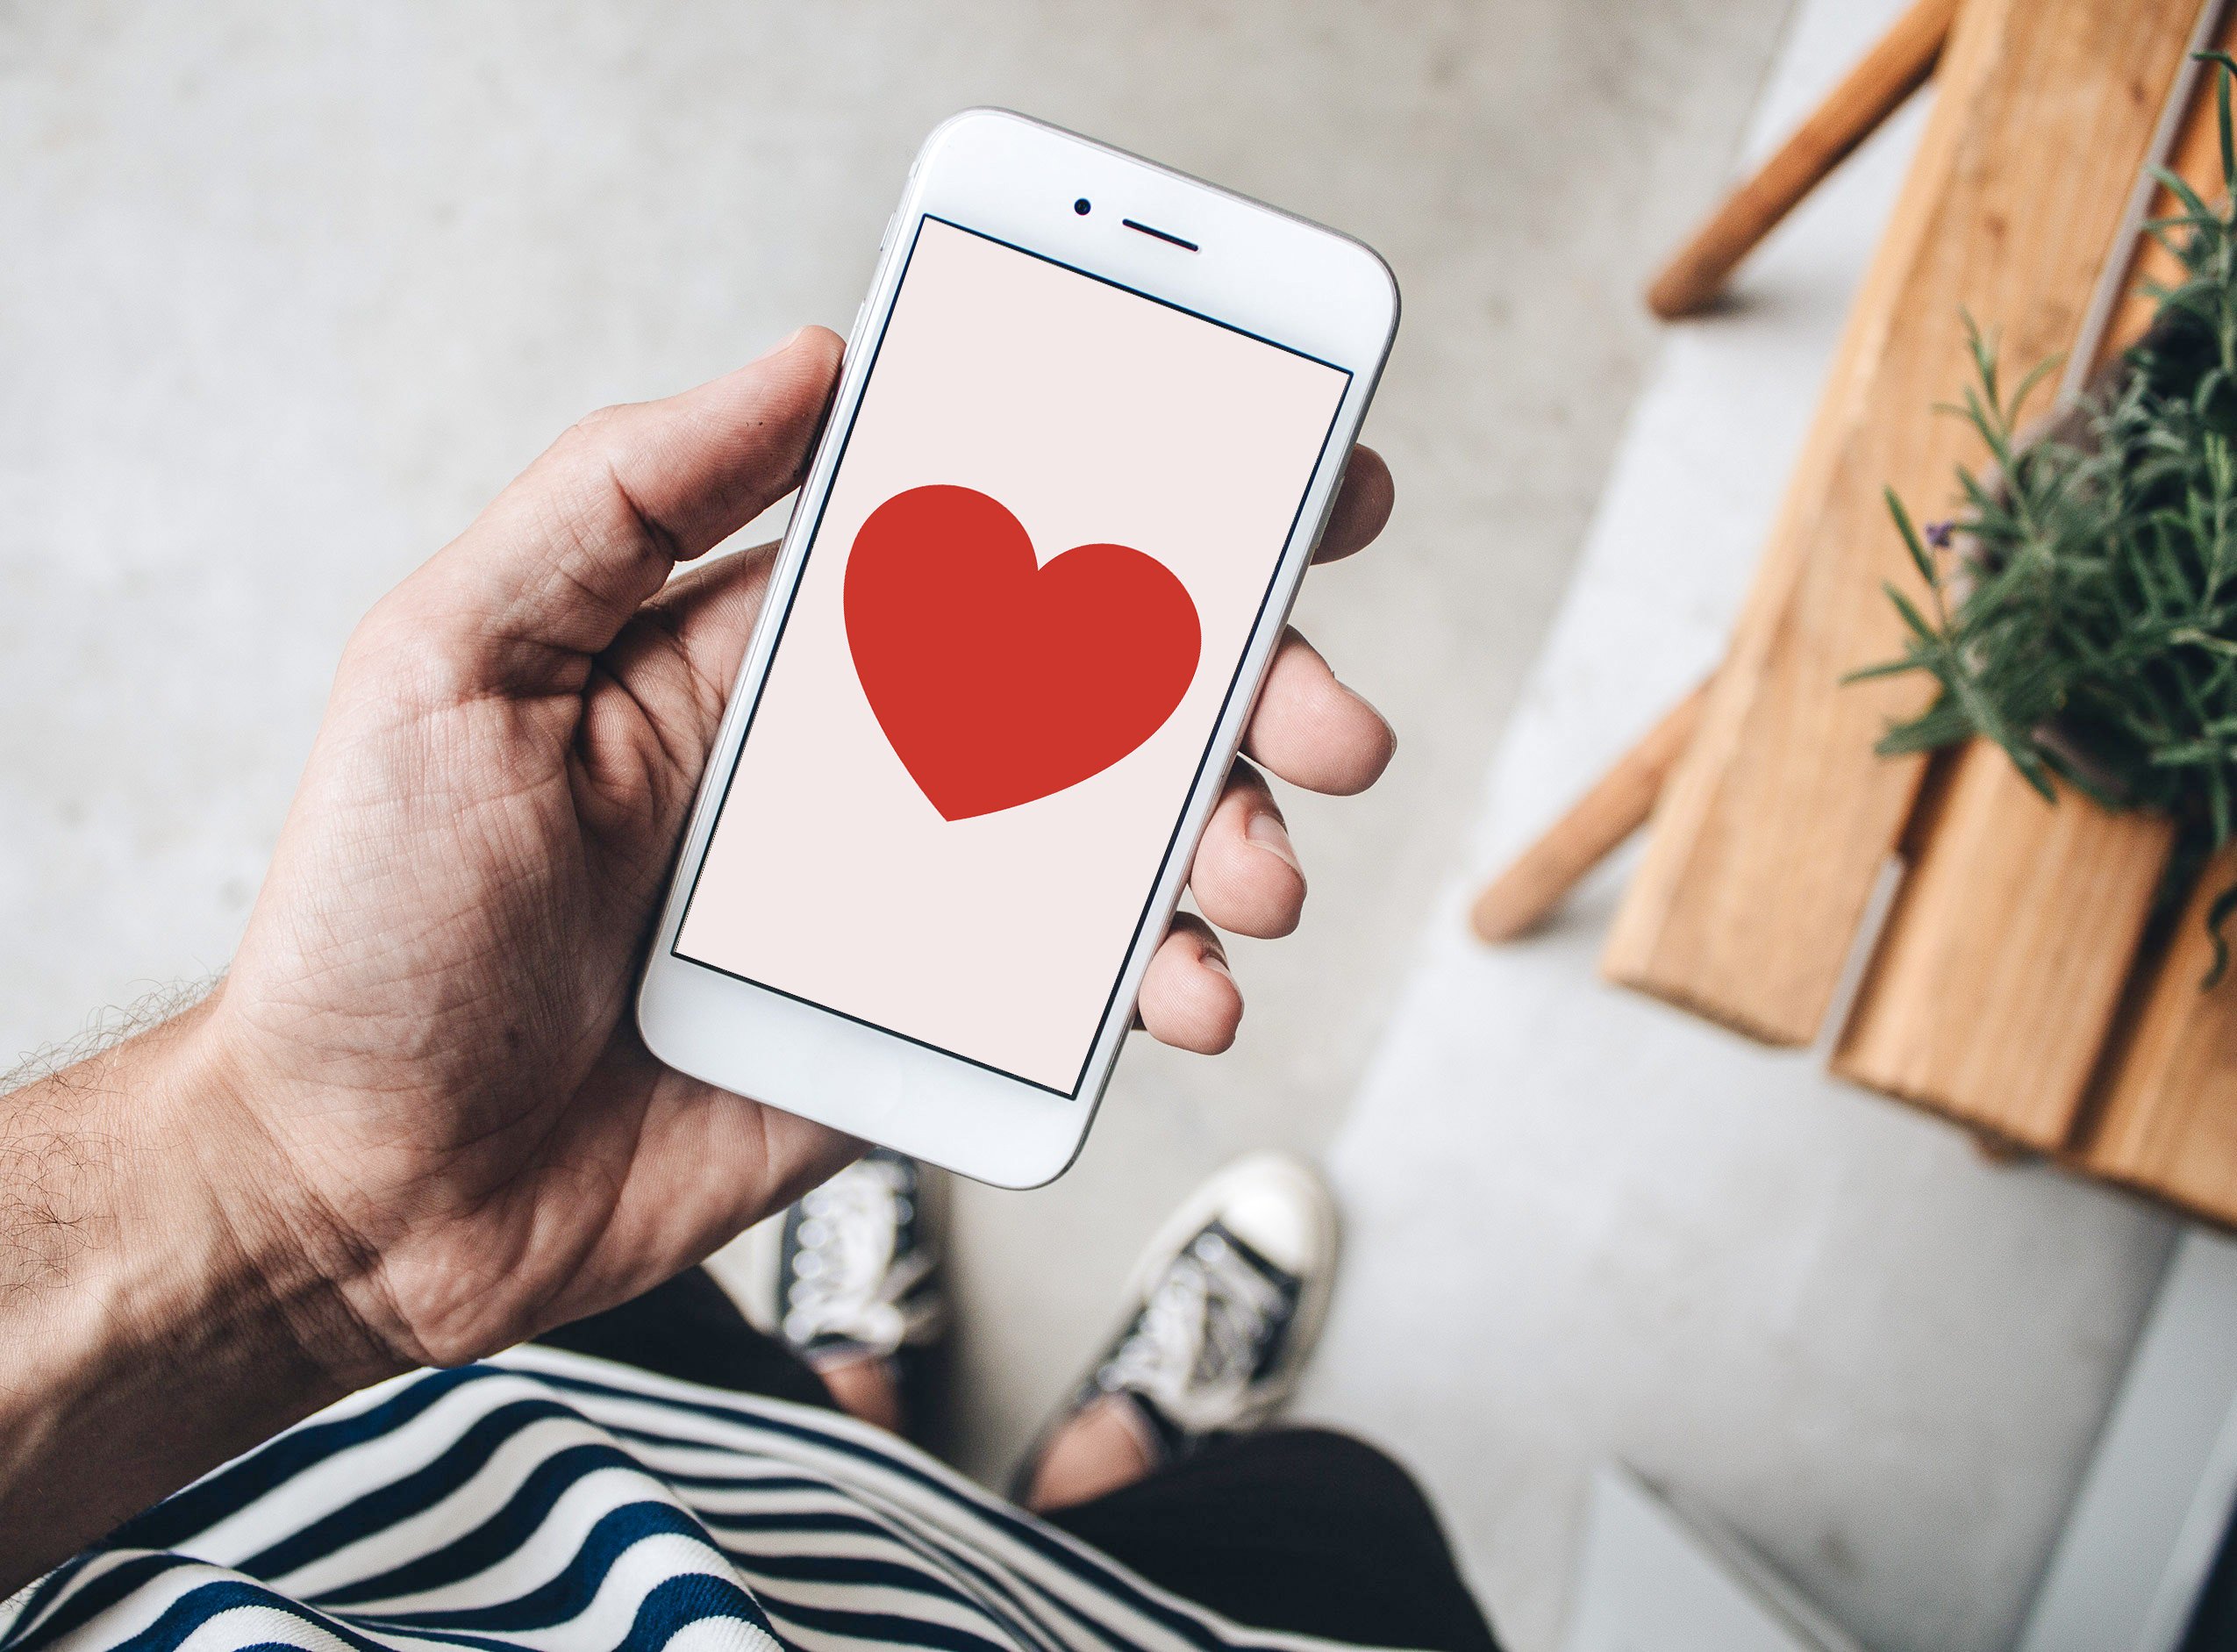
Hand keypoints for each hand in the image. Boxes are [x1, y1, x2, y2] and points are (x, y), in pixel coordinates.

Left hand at [187, 326, 1395, 1374]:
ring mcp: (902, 907)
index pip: (987, 534)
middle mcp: (859, 764)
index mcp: (771, 649)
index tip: (1276, 468)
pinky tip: (1191, 992)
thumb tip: (810, 360)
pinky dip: (1163, 986)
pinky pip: (1074, 996)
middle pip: (1098, 689)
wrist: (361, 1185)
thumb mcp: (455, 657)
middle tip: (1331, 714)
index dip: (1137, 492)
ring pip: (1116, 844)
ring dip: (1226, 838)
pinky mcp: (917, 1038)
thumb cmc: (379, 918)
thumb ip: (622, 494)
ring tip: (1258, 872)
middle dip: (1243, 683)